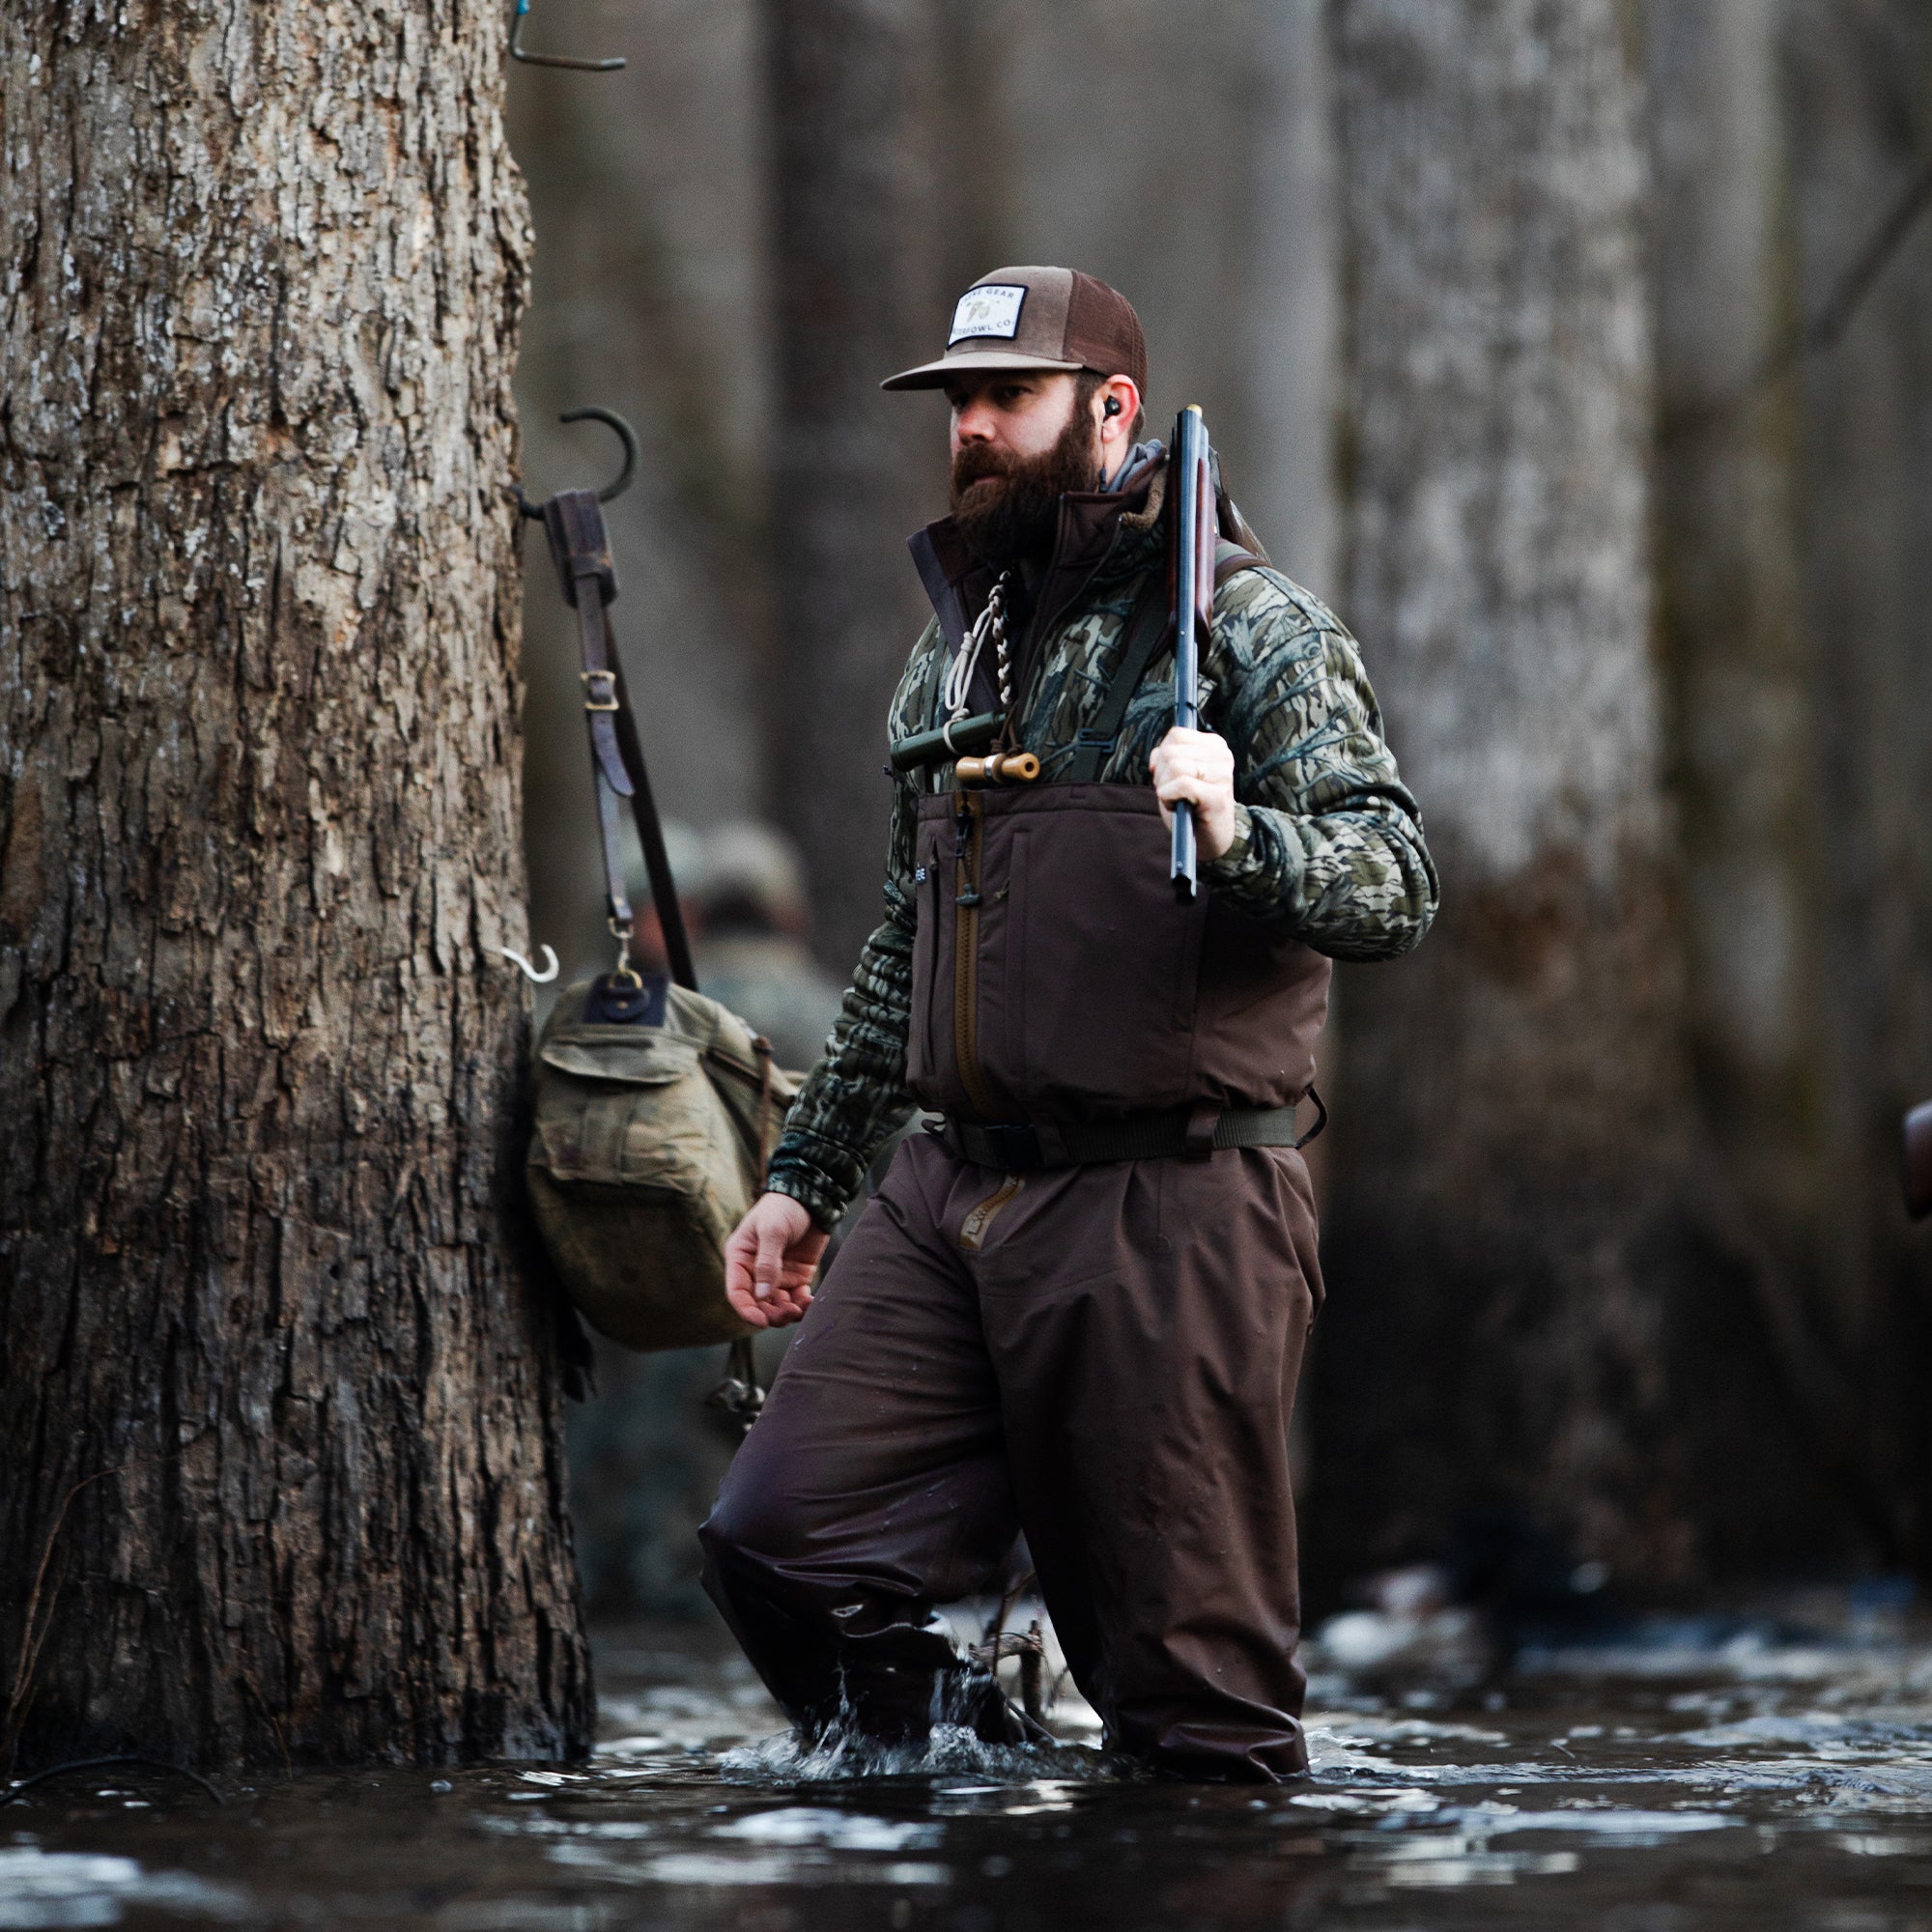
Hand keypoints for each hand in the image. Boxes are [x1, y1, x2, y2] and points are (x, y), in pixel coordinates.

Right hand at [723, 1191, 828, 1329]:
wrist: (812, 1197)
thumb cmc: (784, 1207)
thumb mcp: (773, 1231)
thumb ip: (767, 1263)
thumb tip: (762, 1295)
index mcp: (740, 1258)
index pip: (737, 1291)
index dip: (746, 1310)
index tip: (761, 1321)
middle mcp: (755, 1270)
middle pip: (758, 1304)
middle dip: (772, 1313)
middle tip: (790, 1312)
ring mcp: (777, 1275)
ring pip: (778, 1306)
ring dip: (788, 1312)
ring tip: (802, 1307)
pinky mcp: (797, 1276)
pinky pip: (797, 1299)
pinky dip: (803, 1305)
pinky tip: (811, 1303)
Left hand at [1150, 726, 1237, 860]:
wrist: (1211, 839)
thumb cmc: (1190, 805)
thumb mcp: (1175, 774)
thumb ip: (1165, 756)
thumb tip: (1156, 758)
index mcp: (1215, 745)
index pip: (1176, 735)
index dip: (1162, 756)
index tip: (1172, 776)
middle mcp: (1222, 756)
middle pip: (1170, 751)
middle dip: (1161, 774)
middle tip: (1174, 793)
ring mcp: (1223, 776)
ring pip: (1174, 766)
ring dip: (1164, 788)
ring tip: (1178, 800)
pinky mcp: (1217, 797)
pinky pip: (1181, 785)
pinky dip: (1168, 798)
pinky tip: (1178, 808)